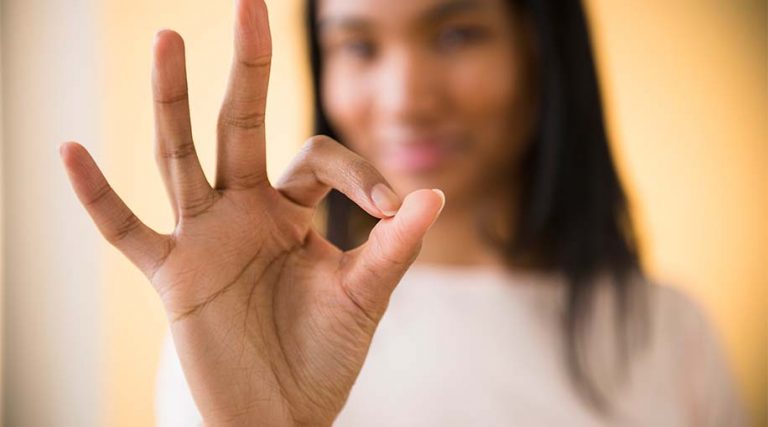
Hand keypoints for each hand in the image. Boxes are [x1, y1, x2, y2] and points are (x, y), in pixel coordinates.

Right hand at [59, 0, 444, 424]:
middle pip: (239, 125)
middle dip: (247, 69)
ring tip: (169, 38)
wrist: (283, 415)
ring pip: (182, 157)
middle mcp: (245, 211)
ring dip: (171, 100)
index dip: (362, 171)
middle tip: (251, 4)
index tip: (396, 210)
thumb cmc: (324, 355)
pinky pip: (126, 231)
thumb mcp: (366, 295)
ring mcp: (205, 238)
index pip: (318, 156)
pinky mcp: (174, 276)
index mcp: (293, 210)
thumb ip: (395, 247)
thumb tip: (434, 194)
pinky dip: (97, 197)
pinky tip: (69, 150)